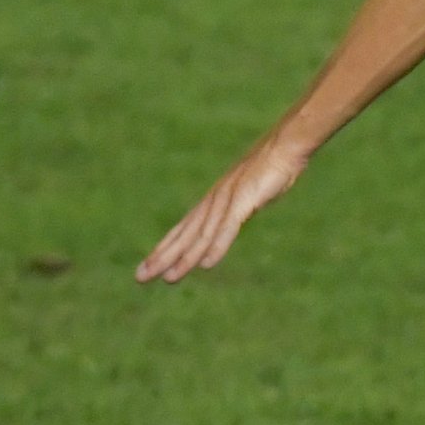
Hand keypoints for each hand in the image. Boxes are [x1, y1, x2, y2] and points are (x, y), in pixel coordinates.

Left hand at [136, 134, 307, 281]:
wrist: (284, 146)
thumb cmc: (270, 167)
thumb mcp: (249, 193)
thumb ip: (238, 207)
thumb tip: (233, 217)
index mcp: (211, 202)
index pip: (182, 230)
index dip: (163, 249)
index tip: (146, 268)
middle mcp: (212, 203)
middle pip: (184, 235)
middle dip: (162, 257)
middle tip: (141, 278)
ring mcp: (227, 202)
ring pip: (201, 236)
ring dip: (184, 258)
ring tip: (169, 278)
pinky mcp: (244, 201)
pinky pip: (227, 227)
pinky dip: (217, 246)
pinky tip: (207, 264)